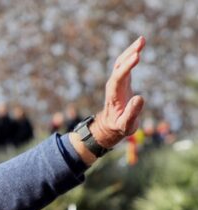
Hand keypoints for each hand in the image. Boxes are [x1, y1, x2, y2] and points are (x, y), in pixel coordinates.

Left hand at [71, 37, 144, 162]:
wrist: (109, 127)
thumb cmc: (118, 127)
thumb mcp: (125, 125)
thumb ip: (131, 113)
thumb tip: (140, 97)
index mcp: (113, 96)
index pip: (118, 78)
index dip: (127, 67)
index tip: (137, 56)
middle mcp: (113, 86)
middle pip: (119, 66)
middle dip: (129, 54)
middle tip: (141, 42)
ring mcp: (116, 82)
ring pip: (121, 63)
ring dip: (131, 51)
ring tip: (142, 40)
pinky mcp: (121, 81)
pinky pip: (124, 65)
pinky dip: (131, 55)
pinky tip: (138, 47)